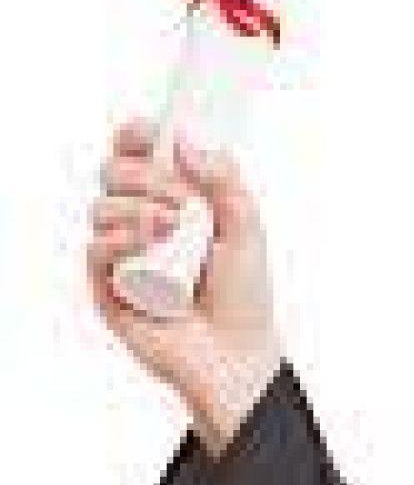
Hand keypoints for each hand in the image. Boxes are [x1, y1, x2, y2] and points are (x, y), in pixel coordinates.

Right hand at [87, 115, 284, 452]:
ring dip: (137, 209)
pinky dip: (117, 240)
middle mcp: (145, 221)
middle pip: (115, 172)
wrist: (235, 354)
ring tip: (172, 230)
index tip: (150, 131)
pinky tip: (142, 244)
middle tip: (179, 198)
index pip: (142, 153)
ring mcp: (124, 253)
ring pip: (102, 206)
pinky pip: (95, 249)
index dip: (138, 135)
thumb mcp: (247, 229)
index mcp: (176, 200)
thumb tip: (189, 140)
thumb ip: (225, 180)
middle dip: (144, 174)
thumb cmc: (243, 296)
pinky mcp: (109, 286)